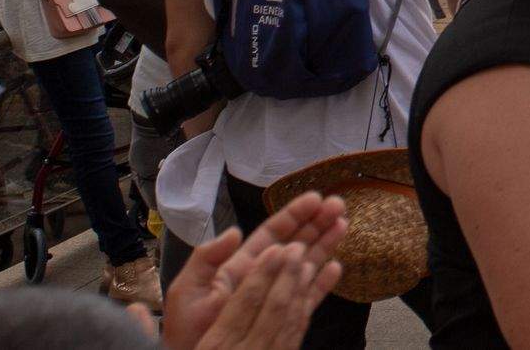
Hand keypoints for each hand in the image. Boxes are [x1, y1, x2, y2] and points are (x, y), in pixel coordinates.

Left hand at [161, 189, 347, 349]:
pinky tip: (336, 268)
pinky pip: (307, 297)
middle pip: (294, 243)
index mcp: (240, 266)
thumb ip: (206, 259)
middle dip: (316, 223)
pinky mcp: (281, 319)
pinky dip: (323, 283)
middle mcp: (261, 277)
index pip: (272, 233)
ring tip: (344, 225)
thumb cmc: (185, 331)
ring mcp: (273, 296)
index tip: (314, 198)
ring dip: (324, 244)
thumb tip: (234, 232)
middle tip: (338, 205)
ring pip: (305, 264)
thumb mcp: (187, 289)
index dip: (294, 215)